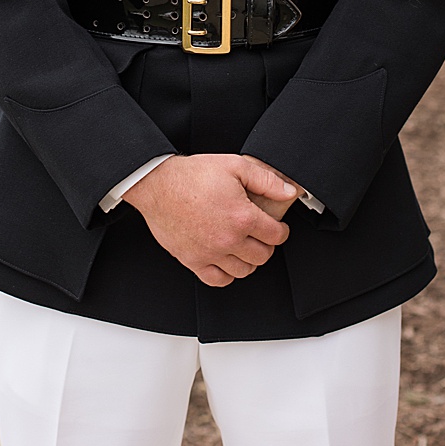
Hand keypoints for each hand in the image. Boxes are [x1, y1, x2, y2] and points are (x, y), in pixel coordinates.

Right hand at [121, 154, 296, 286]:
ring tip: (243, 248)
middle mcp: (229, 239)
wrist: (156, 184)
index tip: (276, 228)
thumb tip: (289, 191)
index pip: (276, 235)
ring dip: (248, 260)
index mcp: (242, 217)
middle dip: (266, 246)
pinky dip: (227, 274)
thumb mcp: (234, 166)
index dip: (280, 230)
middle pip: (263, 256)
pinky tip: (225, 261)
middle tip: (260, 236)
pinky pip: (218, 279)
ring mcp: (210, 252)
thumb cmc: (190, 175)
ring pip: (244, 270)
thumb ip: (266, 179)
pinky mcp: (192, 260)